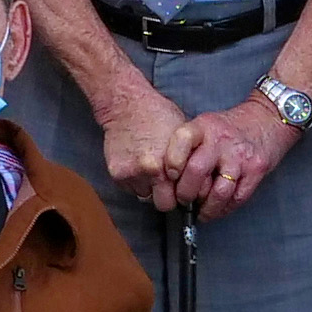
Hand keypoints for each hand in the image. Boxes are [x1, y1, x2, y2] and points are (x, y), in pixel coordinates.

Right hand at [96, 76, 198, 205]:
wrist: (126, 106)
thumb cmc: (159, 117)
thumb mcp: (183, 138)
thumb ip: (186, 164)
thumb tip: (195, 185)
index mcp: (167, 166)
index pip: (178, 200)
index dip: (181, 196)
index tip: (181, 190)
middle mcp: (147, 173)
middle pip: (162, 205)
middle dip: (166, 197)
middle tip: (167, 185)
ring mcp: (129, 175)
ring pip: (144, 197)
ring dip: (149, 188)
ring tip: (151, 170)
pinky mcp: (116, 174)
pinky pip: (130, 189)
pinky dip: (135, 182)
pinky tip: (138, 165)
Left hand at [170, 95, 296, 219]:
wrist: (267, 118)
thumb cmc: (229, 128)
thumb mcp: (206, 125)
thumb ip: (188, 146)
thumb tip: (167, 179)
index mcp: (204, 126)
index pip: (182, 140)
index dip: (172, 160)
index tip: (169, 175)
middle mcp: (221, 140)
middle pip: (196, 171)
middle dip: (185, 193)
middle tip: (183, 200)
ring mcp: (240, 156)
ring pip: (218, 192)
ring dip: (207, 208)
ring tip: (201, 211)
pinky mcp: (256, 170)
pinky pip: (237, 198)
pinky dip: (224, 209)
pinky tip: (218, 208)